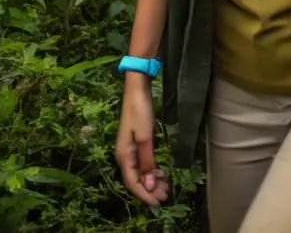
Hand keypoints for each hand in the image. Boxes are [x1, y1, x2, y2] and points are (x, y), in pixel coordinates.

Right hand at [115, 77, 168, 206]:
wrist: (136, 88)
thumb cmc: (140, 111)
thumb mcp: (146, 137)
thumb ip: (146, 162)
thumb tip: (148, 186)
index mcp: (123, 155)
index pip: (132, 183)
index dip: (145, 195)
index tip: (159, 202)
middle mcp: (124, 155)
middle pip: (135, 180)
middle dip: (150, 190)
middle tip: (166, 195)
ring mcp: (129, 149)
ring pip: (139, 172)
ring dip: (151, 181)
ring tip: (166, 186)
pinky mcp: (135, 143)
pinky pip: (141, 163)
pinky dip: (151, 170)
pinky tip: (160, 172)